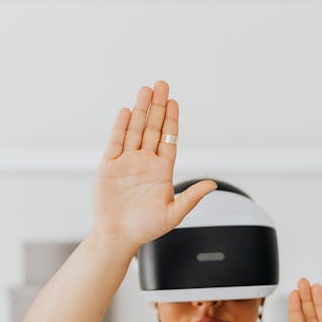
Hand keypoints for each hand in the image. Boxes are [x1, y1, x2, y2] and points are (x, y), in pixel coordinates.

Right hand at [91, 80, 217, 250]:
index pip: (168, 139)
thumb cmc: (146, 228)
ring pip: (135, 130)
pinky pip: (116, 141)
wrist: (118, 236)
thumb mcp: (174, 214)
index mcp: (162, 171)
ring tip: (146, 90)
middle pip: (152, 128)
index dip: (171, 120)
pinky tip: (127, 111)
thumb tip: (212, 185)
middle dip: (157, 106)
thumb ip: (191, 197)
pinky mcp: (109, 166)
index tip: (174, 102)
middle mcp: (145, 162)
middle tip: (161, 85)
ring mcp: (126, 162)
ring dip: (141, 110)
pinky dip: (121, 126)